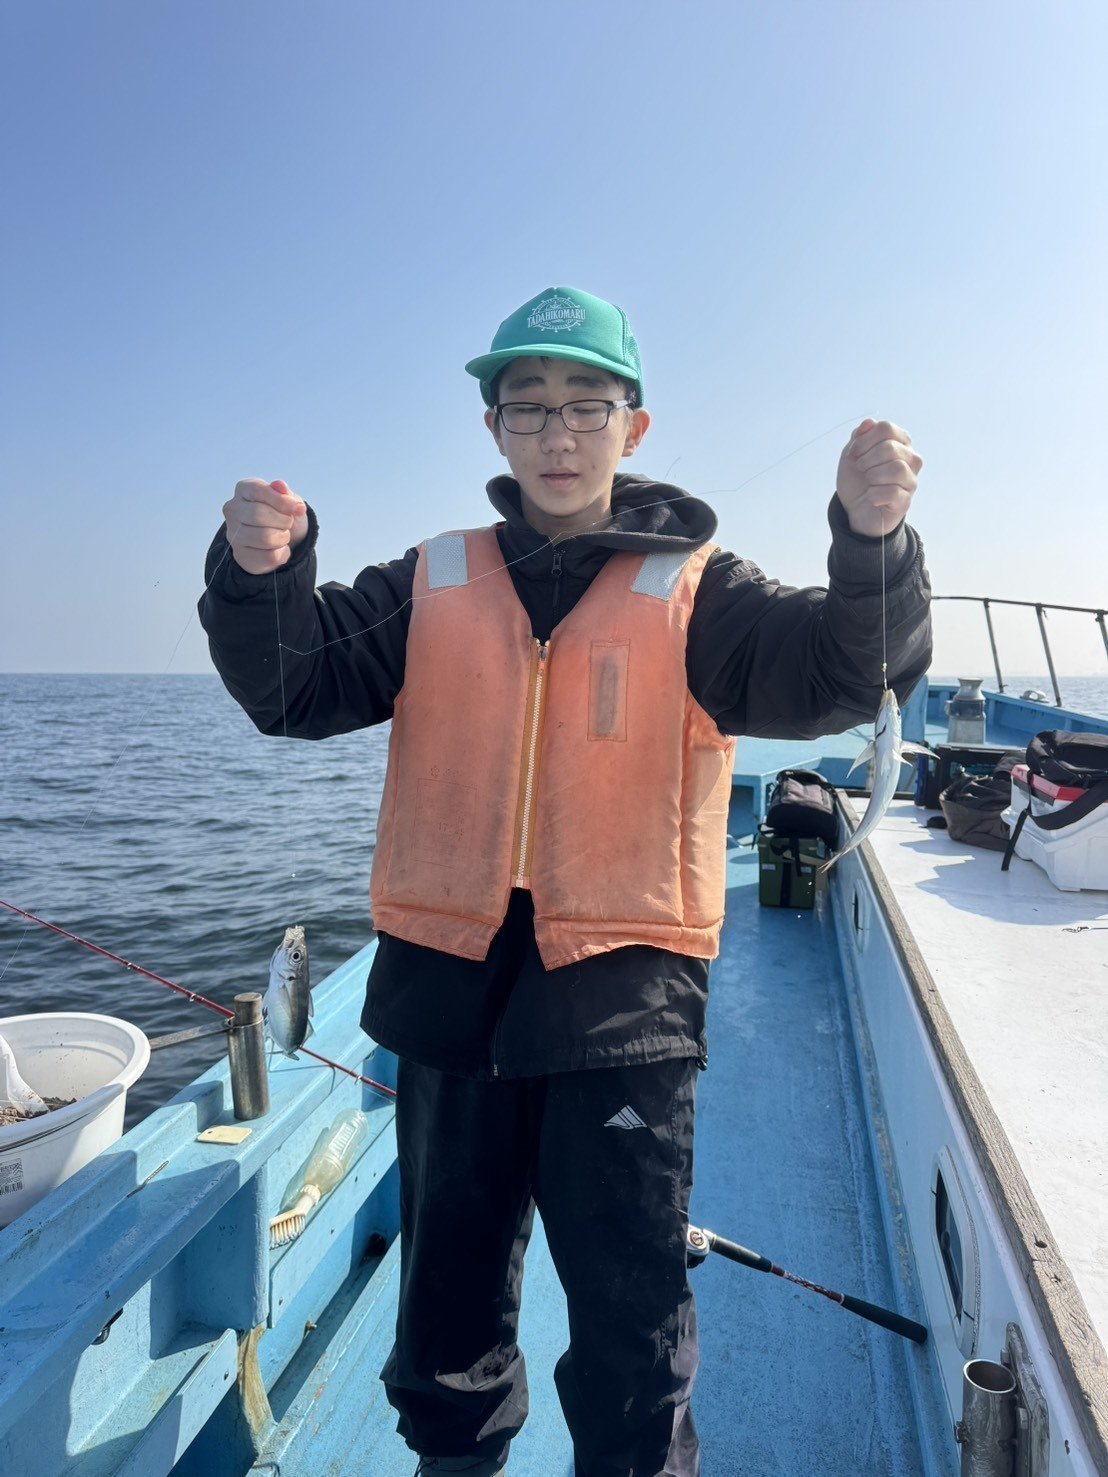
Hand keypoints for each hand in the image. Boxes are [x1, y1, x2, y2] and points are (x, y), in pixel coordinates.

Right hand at [222, 479, 307, 573]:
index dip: (282, 501)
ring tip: (283, 535)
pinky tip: (279, 548)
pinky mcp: (241, 555)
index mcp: (244, 489)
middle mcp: (233, 510)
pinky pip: (269, 557)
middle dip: (283, 520)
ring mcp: (233, 534)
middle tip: (288, 523)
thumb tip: (280, 486)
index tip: (299, 509)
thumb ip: (286, 494)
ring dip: (283, 538)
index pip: (259, 491)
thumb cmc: (284, 514)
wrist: (286, 540)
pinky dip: (283, 553)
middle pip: (258, 514)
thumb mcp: (290, 500)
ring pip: (265, 538)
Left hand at [835, 420, 921, 536]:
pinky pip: (893, 492)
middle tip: (861, 469)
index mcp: (899, 443)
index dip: (864, 440)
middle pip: (891, 448)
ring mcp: (911, 480)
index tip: (853, 453)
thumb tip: (869, 423)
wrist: (854, 510)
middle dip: (867, 459)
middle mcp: (911, 459)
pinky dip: (875, 495)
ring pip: (897, 469)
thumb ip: (859, 437)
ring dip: (873, 476)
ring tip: (869, 482)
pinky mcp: (906, 501)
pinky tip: (871, 497)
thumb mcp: (852, 455)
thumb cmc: (857, 480)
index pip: (887, 428)